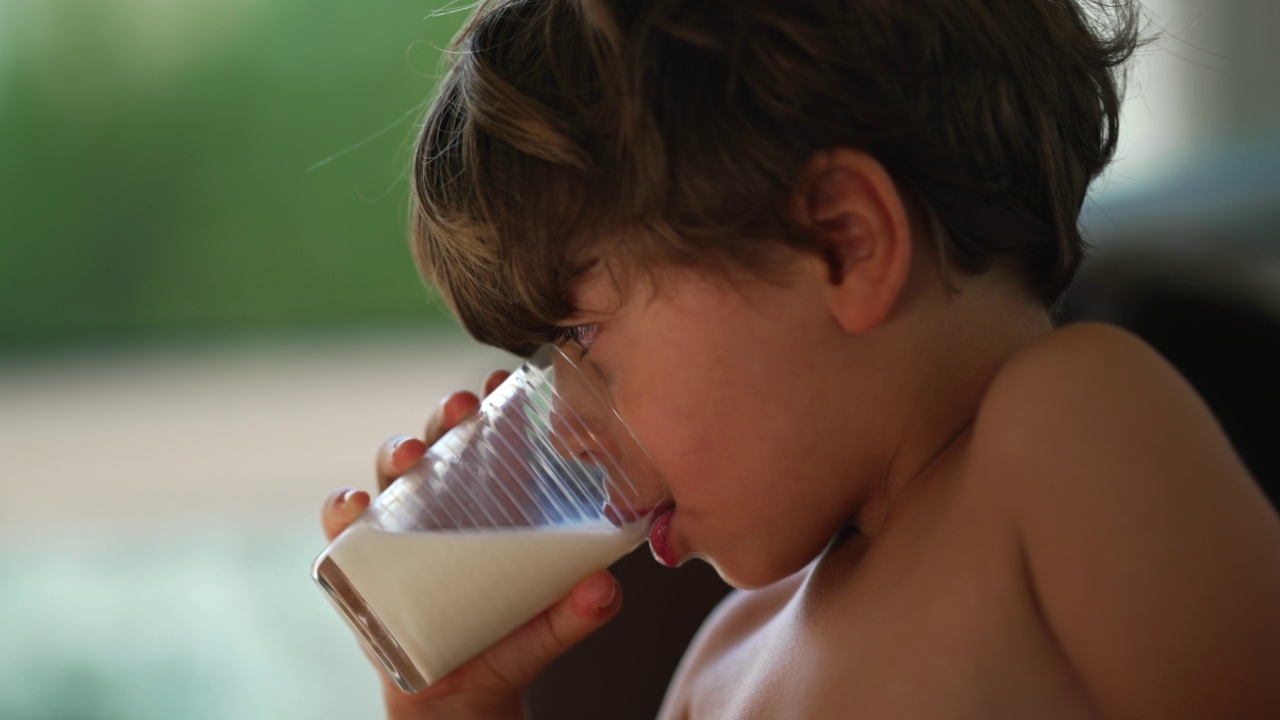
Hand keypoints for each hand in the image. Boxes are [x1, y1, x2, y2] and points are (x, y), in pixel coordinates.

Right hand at [320, 370, 623, 719]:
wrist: (457, 695)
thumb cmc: (506, 641)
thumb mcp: (547, 626)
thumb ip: (578, 612)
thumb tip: (606, 589)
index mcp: (489, 502)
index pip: (489, 439)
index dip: (493, 403)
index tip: (504, 378)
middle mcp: (441, 503)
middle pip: (438, 444)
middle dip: (446, 418)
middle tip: (461, 407)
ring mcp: (398, 529)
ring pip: (390, 475)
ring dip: (397, 453)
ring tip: (410, 454)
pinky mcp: (360, 562)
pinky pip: (341, 527)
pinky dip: (341, 511)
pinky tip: (352, 507)